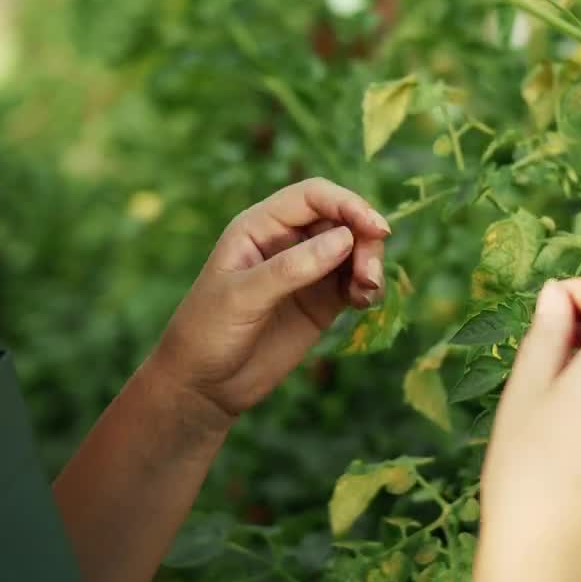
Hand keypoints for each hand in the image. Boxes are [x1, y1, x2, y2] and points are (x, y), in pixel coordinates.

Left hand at [148, 178, 389, 420]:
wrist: (203, 385)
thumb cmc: (207, 331)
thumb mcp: (242, 296)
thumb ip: (292, 268)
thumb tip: (345, 238)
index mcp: (260, 226)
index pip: (313, 196)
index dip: (347, 204)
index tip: (377, 229)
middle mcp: (287, 241)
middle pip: (341, 220)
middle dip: (364, 239)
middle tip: (369, 276)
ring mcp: (307, 271)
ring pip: (354, 249)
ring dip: (370, 263)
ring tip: (367, 293)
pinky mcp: (321, 300)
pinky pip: (354, 281)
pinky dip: (368, 286)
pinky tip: (364, 302)